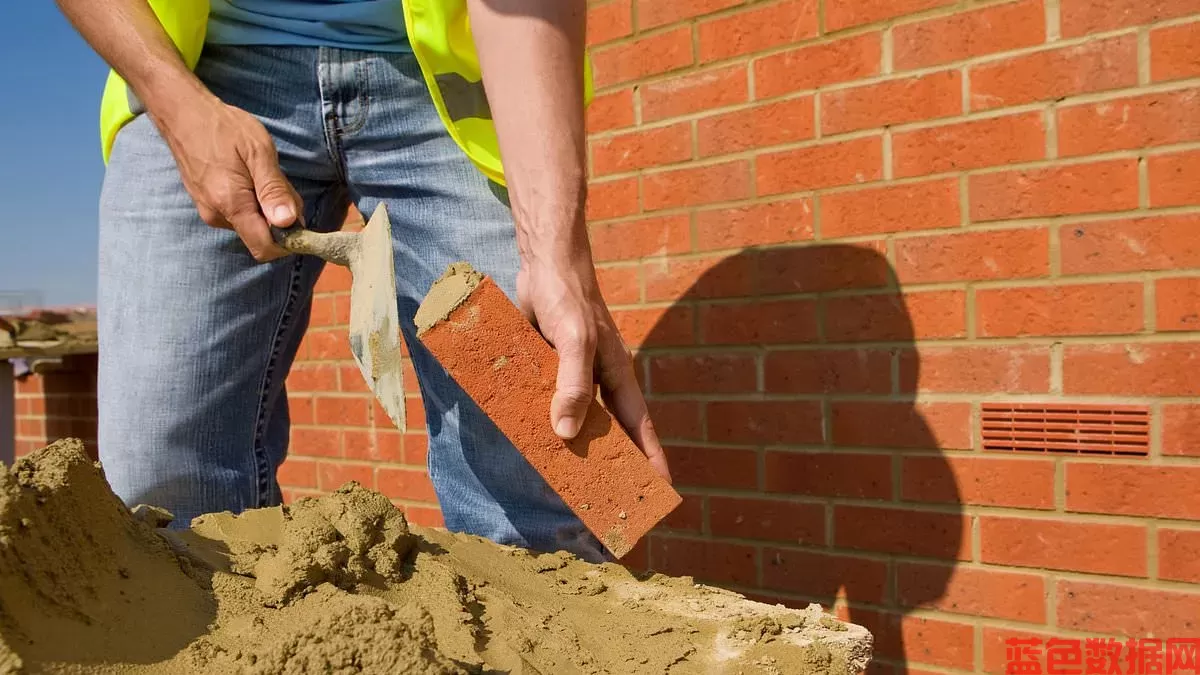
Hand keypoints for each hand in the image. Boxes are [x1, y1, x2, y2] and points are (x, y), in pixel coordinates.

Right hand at [153, 94, 301, 260]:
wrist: (183, 113)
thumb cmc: (223, 128)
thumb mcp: (258, 153)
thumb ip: (274, 190)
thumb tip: (288, 223)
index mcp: (232, 205)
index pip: (265, 248)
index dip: (288, 241)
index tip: (300, 218)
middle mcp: (217, 215)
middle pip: (261, 235)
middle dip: (279, 218)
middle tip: (279, 182)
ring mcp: (209, 210)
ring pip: (250, 223)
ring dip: (265, 207)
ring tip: (259, 173)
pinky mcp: (206, 203)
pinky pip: (238, 213)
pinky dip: (251, 201)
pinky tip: (247, 175)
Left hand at [517, 249, 671, 482]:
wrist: (543, 264)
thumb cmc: (568, 298)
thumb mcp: (574, 341)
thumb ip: (573, 385)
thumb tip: (566, 434)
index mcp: (617, 376)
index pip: (639, 428)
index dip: (651, 459)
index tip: (661, 492)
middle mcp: (599, 380)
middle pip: (611, 431)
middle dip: (614, 464)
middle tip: (609, 502)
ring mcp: (573, 375)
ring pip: (578, 420)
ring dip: (575, 449)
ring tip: (568, 485)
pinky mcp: (546, 367)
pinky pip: (546, 402)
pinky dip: (541, 423)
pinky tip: (528, 443)